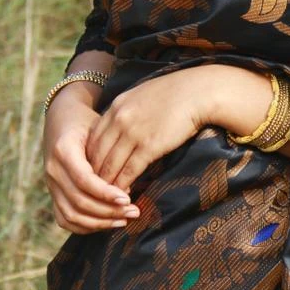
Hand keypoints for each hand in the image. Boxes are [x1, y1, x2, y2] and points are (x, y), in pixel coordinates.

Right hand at [42, 89, 140, 234]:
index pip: (84, 180)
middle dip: (108, 211)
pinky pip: (64, 218)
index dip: (105, 193)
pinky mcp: (52, 193)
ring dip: (99, 222)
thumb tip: (125, 187)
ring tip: (124, 219)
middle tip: (134, 211)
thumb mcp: (99, 128)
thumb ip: (109, 155)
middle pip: (79, 201)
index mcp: (63, 150)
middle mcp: (52, 170)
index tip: (127, 198)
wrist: (61, 118)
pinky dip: (85, 226)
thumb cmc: (87, 122)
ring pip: (71, 215)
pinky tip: (107, 224)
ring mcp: (50, 184)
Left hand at [85, 67, 210, 189]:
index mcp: (116, 106)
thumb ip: (126, 111)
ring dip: (106, 185)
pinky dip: (123, 185)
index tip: (93, 171)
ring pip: (110, 166)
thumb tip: (119, 129)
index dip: (90, 158)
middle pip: (96, 154)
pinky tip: (124, 194)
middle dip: (93, 175)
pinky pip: (129, 171)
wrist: (199, 91)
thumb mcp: (142, 95)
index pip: (93, 138)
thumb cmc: (176, 93)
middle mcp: (119, 119)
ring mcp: (133, 133)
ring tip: (107, 198)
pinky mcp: (149, 146)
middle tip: (95, 190)